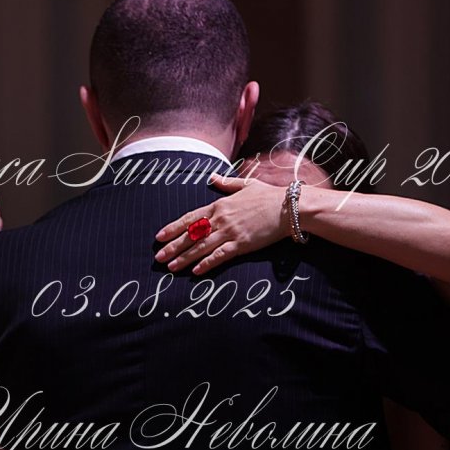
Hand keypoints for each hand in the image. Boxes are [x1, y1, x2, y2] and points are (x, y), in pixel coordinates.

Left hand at [154, 174, 288, 274]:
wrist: (290, 207)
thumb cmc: (269, 195)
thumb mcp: (245, 185)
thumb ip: (226, 184)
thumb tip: (212, 178)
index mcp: (219, 204)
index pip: (190, 217)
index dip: (173, 228)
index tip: (159, 236)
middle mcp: (221, 218)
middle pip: (191, 234)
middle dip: (173, 246)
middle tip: (158, 257)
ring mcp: (231, 231)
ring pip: (202, 247)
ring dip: (185, 258)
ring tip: (171, 267)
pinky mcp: (242, 244)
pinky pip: (220, 256)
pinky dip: (207, 264)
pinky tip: (196, 271)